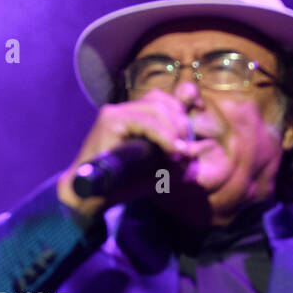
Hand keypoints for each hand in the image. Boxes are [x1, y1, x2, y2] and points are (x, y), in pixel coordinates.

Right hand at [57, 89, 193, 216]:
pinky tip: (172, 150)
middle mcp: (122, 110)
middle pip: (162, 99)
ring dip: (173, 129)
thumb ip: (177, 153)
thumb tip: (201, 145)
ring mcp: (115, 113)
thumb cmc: (123, 182)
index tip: (200, 109)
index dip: (184, 98)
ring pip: (156, 107)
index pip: (163, 96)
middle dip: (180, 121)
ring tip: (178, 152)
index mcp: (132, 116)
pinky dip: (163, 136)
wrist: (91, 196)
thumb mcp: (158, 166)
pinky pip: (146, 122)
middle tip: (184, 149)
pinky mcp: (110, 121)